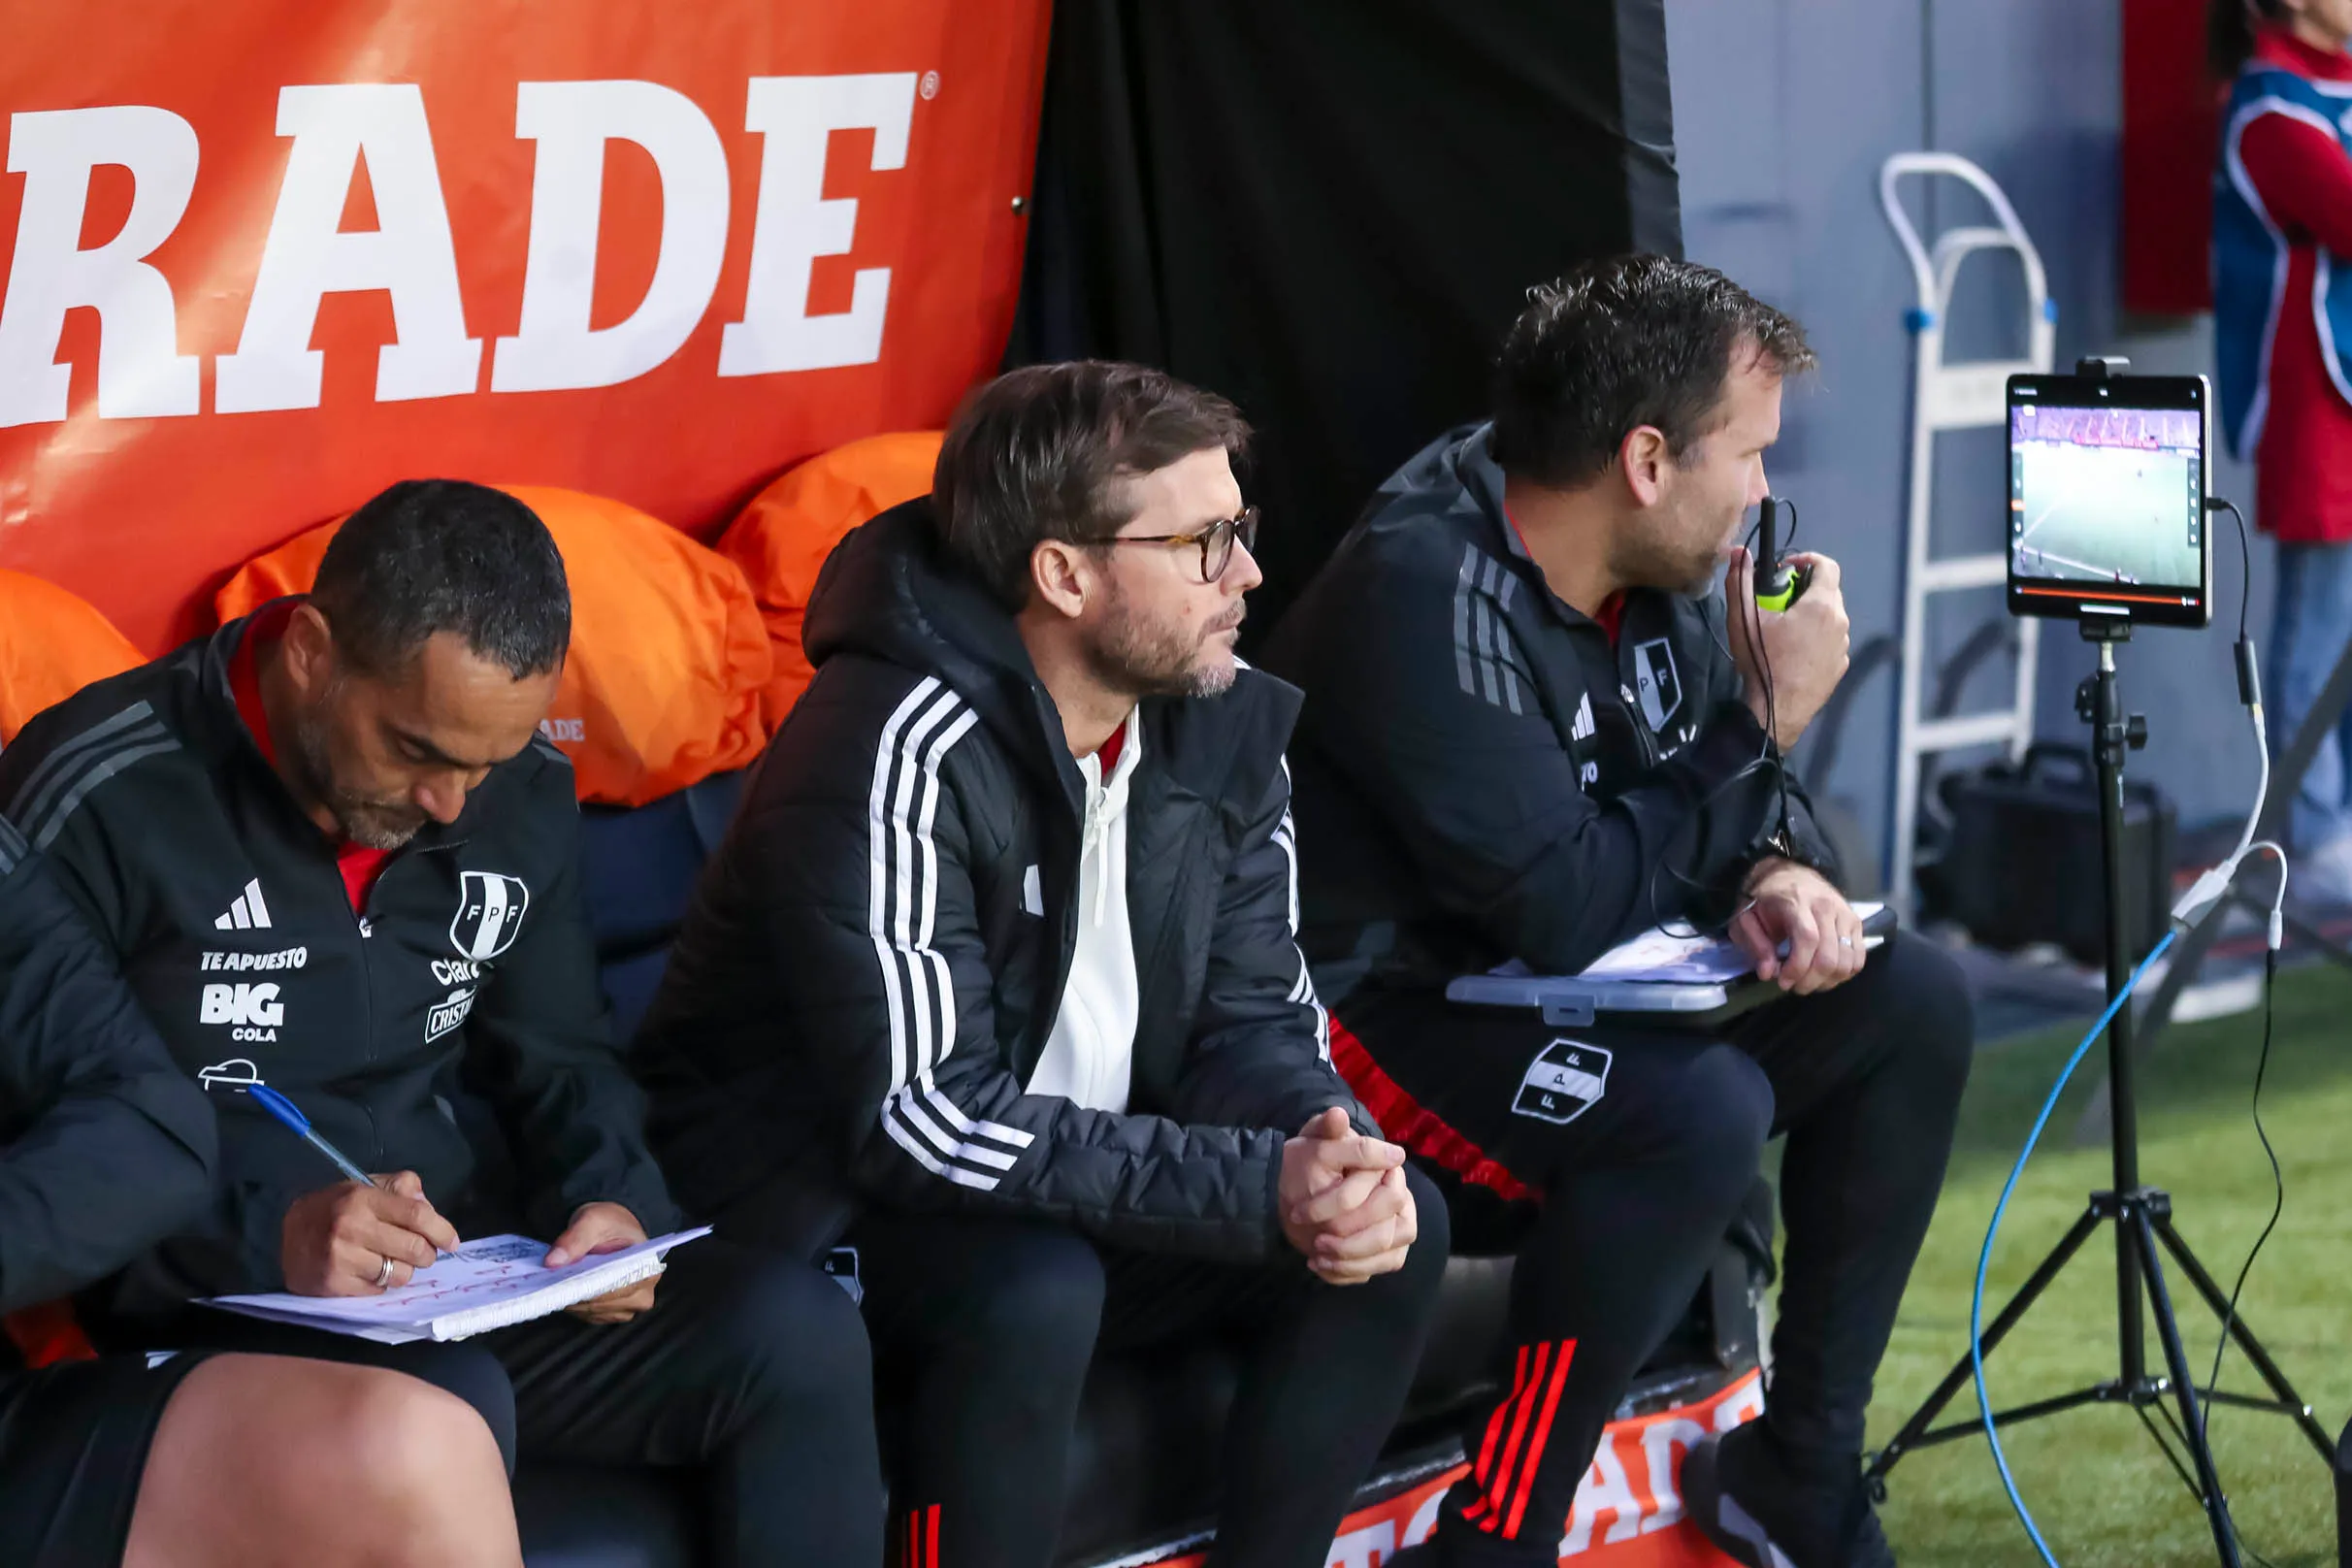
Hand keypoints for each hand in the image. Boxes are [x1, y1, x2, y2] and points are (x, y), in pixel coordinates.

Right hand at [280, 1171, 459, 1296]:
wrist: (279, 1234)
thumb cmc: (331, 1208)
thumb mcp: (362, 1186)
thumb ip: (399, 1188)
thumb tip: (428, 1207)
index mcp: (363, 1199)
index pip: (417, 1216)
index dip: (442, 1230)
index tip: (452, 1242)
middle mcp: (352, 1228)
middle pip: (414, 1249)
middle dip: (427, 1255)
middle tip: (423, 1254)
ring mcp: (341, 1258)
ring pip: (400, 1275)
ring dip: (404, 1271)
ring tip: (391, 1262)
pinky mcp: (333, 1284)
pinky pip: (378, 1291)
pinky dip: (381, 1284)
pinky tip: (368, 1272)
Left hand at [548, 1202, 656, 1323]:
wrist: (611, 1228)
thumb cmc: (609, 1223)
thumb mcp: (592, 1221)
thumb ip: (574, 1239)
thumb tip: (553, 1262)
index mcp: (647, 1270)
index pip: (616, 1288)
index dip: (588, 1286)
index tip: (564, 1281)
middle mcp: (643, 1293)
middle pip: (603, 1304)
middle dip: (577, 1292)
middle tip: (555, 1278)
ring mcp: (629, 1306)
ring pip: (593, 1312)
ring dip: (574, 1299)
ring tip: (562, 1280)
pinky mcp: (613, 1313)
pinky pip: (589, 1315)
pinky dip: (575, 1304)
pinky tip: (568, 1287)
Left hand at [1278, 1107, 1413, 1283]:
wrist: (1299, 1188)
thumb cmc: (1310, 1161)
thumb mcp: (1313, 1141)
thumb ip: (1326, 1129)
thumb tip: (1337, 1114)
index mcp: (1388, 1169)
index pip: (1380, 1194)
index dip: (1339, 1204)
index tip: (1302, 1211)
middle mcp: (1401, 1199)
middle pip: (1388, 1228)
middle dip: (1351, 1237)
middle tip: (1317, 1240)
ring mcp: (1398, 1227)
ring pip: (1389, 1254)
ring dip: (1351, 1259)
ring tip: (1317, 1256)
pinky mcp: (1387, 1252)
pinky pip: (1377, 1269)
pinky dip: (1349, 1272)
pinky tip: (1321, 1266)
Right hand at [1725, 547, 1849, 748]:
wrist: (1776, 712)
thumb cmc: (1762, 659)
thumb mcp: (1744, 618)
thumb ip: (1741, 581)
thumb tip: (1739, 552)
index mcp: (1821, 605)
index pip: (1827, 565)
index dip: (1807, 559)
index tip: (1786, 570)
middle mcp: (1840, 621)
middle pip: (1828, 591)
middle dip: (1804, 589)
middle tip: (1778, 602)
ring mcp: (1843, 646)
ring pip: (1831, 618)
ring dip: (1811, 615)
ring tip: (1785, 630)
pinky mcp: (1840, 667)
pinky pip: (1831, 641)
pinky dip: (1817, 638)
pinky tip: (1794, 653)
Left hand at [1731, 858, 1866, 994]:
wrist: (1787, 871)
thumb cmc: (1765, 898)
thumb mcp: (1746, 917)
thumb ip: (1755, 944)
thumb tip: (1768, 973)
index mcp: (1797, 902)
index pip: (1808, 939)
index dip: (1797, 967)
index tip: (1783, 982)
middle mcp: (1827, 907)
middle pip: (1829, 955)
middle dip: (1811, 980)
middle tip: (1795, 986)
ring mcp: (1845, 914)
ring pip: (1847, 960)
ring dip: (1828, 980)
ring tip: (1809, 981)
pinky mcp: (1856, 921)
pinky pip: (1859, 956)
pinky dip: (1845, 972)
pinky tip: (1827, 975)